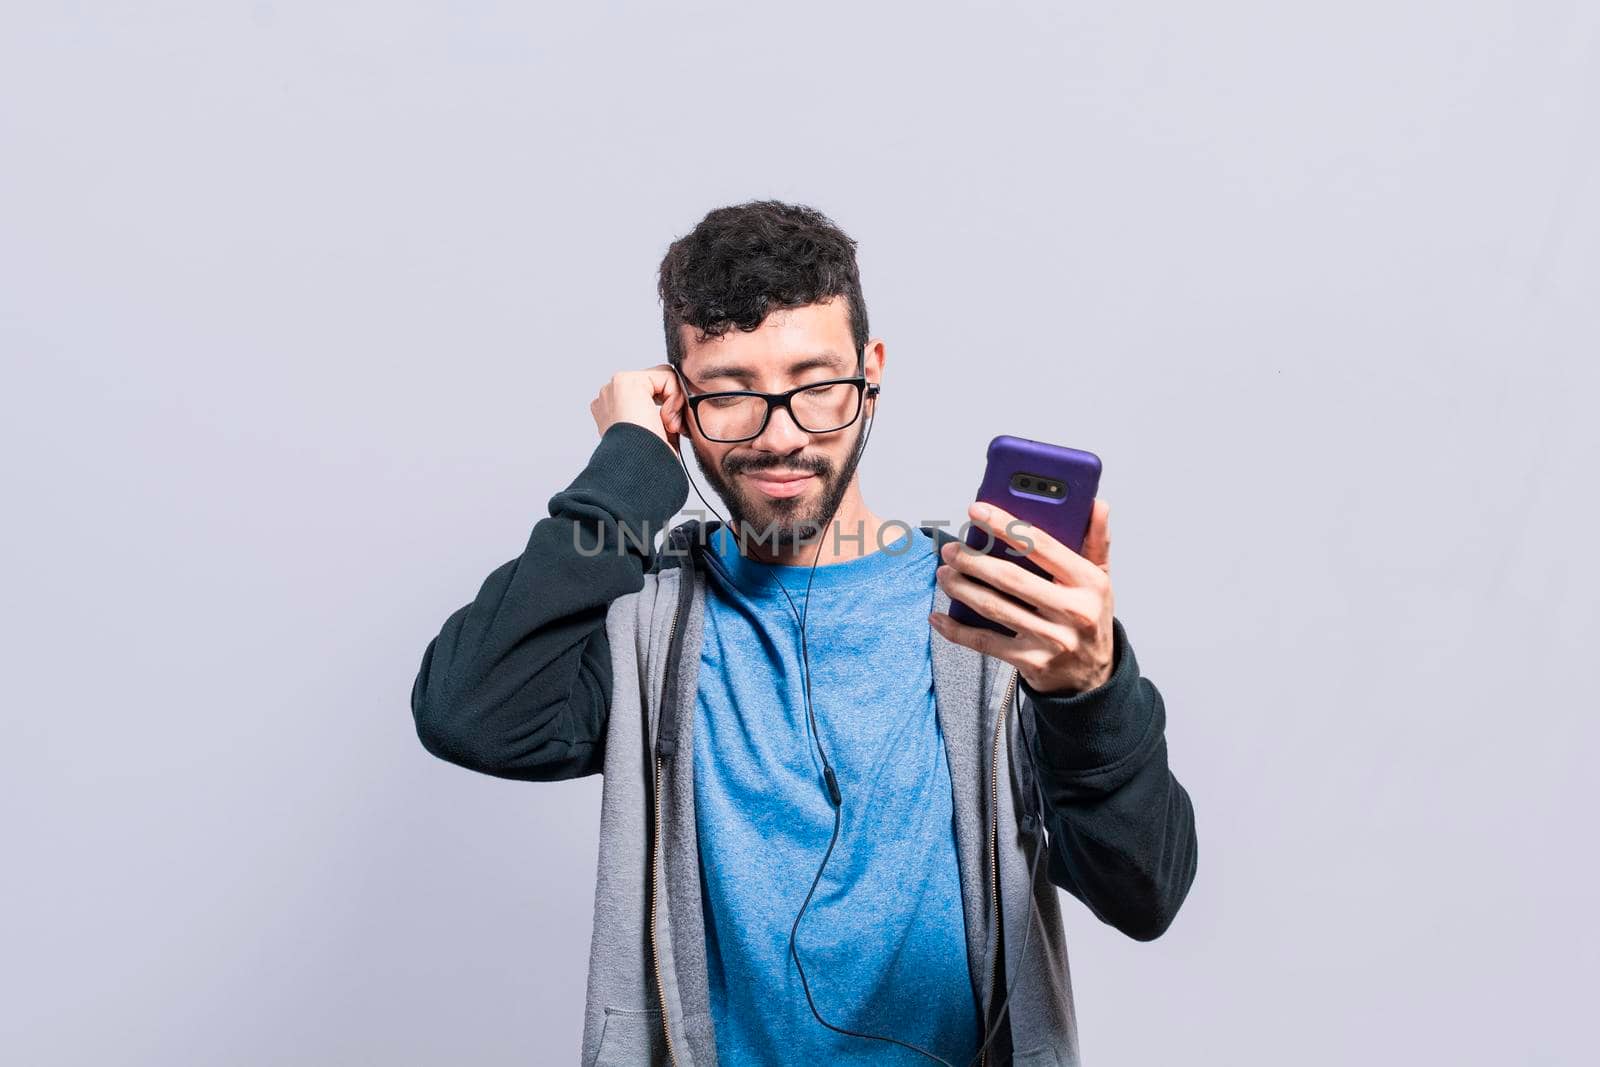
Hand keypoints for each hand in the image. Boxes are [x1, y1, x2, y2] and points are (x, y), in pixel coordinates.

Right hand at [589, 364, 685, 453]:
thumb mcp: (657, 435)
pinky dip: (675, 397)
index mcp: (613, 413)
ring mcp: (614, 388)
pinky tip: (667, 419)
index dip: (666, 412)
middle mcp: (610, 398)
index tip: (669, 433)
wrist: (639, 467)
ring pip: (664, 380)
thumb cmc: (649, 462)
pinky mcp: (626, 381)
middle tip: (672, 430)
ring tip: (669, 427)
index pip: (650, 397)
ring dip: (674, 404)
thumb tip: (678, 412)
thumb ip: (662, 418)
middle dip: (671, 406)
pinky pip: (668, 377)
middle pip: (657, 386)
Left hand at [930, 499, 1114, 694]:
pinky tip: (939, 618)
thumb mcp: (1101, 579)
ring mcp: (1052, 640)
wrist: (1093, 676)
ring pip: (994, 608)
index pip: (1042, 545)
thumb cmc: (1089, 617)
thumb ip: (1097, 541)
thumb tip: (1096, 504)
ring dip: (961, 589)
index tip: (976, 511)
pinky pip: (985, 642)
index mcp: (1089, 582)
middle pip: (1011, 578)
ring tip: (944, 574)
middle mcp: (1073, 611)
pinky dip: (957, 630)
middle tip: (950, 550)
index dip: (1005, 525)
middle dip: (973, 561)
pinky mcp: (1032, 663)